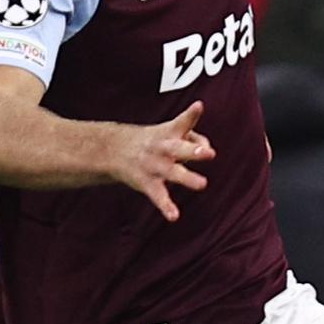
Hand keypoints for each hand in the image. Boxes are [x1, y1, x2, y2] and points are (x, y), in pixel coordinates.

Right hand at [115, 101, 213, 220]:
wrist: (114, 150)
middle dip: (194, 150)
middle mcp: (163, 149)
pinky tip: (174, 216)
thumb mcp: (171, 130)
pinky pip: (159, 196)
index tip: (198, 106)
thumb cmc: (153, 139)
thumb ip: (194, 135)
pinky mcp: (148, 183)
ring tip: (202, 184)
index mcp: (169, 133)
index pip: (182, 122)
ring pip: (173, 173)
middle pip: (179, 148)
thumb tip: (208, 148)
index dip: (191, 114)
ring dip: (187, 178)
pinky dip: (166, 207)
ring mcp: (156, 166)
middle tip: (209, 152)